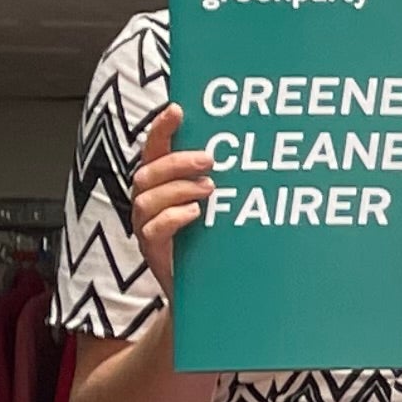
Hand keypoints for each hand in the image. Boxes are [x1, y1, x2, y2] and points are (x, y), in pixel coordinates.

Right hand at [132, 102, 213, 297]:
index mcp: (162, 183)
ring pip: (146, 198)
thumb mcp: (225, 205)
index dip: (161, 128)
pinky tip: (195, 214)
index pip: (154, 149)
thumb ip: (226, 180)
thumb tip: (255, 147)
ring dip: (178, 188)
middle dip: (176, 161)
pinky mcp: (152, 252)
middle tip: (209, 158)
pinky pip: (151, 230)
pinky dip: (173, 217)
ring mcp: (147, 226)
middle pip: (147, 172)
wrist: (213, 292)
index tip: (178, 109)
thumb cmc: (220, 241)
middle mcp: (148, 201)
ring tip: (209, 188)